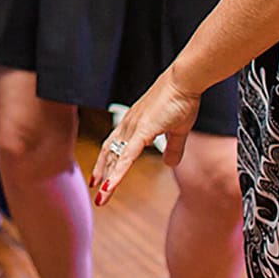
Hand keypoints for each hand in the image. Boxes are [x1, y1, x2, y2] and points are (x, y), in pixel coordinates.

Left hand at [89, 65, 201, 205]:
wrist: (184, 81)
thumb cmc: (180, 100)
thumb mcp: (178, 130)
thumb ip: (173, 148)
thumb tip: (170, 163)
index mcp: (134, 124)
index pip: (114, 145)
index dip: (106, 161)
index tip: (99, 176)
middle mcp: (128, 125)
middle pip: (110, 153)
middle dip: (102, 172)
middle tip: (94, 188)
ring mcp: (133, 128)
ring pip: (115, 158)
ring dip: (107, 178)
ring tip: (101, 196)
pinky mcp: (142, 131)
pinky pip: (127, 157)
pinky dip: (117, 173)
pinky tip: (110, 185)